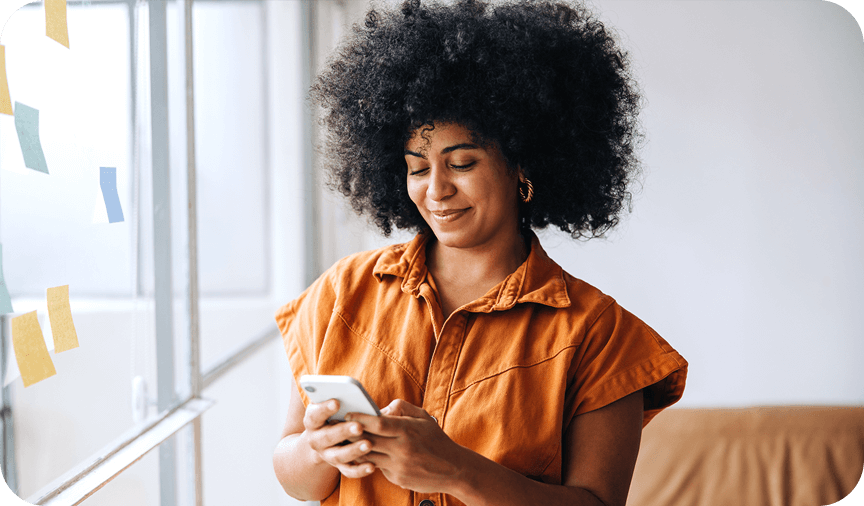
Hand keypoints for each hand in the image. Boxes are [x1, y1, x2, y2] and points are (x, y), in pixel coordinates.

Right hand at [302, 399, 375, 478]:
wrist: (321, 442)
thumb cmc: (333, 417)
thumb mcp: (332, 407)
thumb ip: (347, 401)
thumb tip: (381, 399)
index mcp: (312, 421)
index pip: (315, 415)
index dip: (324, 409)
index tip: (337, 402)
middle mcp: (316, 439)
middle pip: (327, 436)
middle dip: (343, 431)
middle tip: (359, 426)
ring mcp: (326, 454)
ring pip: (338, 455)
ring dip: (353, 450)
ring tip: (368, 444)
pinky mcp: (338, 466)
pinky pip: (348, 471)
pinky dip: (359, 470)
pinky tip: (372, 466)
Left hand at [348, 399, 467, 492]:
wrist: (454, 469)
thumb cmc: (436, 440)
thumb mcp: (423, 417)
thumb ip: (401, 408)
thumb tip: (380, 409)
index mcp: (408, 430)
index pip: (378, 423)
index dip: (360, 418)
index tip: (348, 413)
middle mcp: (402, 449)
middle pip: (368, 440)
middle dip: (352, 433)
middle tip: (339, 426)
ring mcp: (399, 466)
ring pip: (368, 457)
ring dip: (356, 449)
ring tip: (346, 441)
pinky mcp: (398, 478)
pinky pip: (378, 467)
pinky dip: (370, 460)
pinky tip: (363, 454)